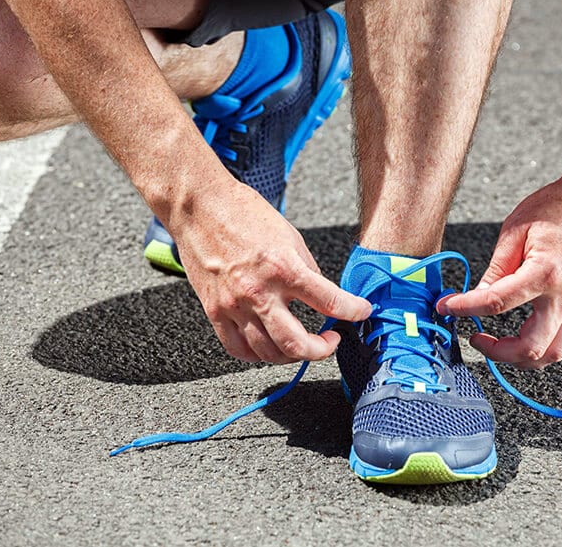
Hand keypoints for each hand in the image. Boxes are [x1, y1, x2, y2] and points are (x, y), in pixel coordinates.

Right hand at [168, 178, 371, 363]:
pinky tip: (268, 346)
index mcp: (284, 268)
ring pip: (267, 353)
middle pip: (296, 344)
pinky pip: (237, 348)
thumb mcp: (290, 237)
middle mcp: (259, 292)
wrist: (199, 206)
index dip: (353, 312)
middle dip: (322, 350)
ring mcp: (233, 305)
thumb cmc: (243, 213)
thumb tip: (321, 297)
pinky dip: (257, 354)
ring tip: (301, 344)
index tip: (361, 313)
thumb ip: (307, 271)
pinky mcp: (214, 311)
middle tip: (330, 342)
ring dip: (291, 355)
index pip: (329, 302)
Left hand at [438, 157, 561, 368]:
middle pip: (531, 347)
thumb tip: (478, 294)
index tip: (447, 308)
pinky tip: (532, 336)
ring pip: (555, 353)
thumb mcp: (516, 229)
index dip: (465, 309)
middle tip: (477, 337)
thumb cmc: (560, 206)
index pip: (496, 303)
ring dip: (524, 358)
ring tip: (502, 344)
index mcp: (545, 272)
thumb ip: (497, 268)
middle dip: (497, 352)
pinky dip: (550, 348)